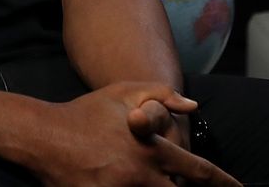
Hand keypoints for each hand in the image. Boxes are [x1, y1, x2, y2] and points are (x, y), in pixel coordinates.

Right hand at [29, 82, 239, 186]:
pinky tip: (130, 186)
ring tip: (154, 181)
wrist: (45, 136)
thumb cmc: (87, 112)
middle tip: (192, 184)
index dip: (223, 183)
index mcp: (152, 150)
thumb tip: (193, 105)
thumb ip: (162, 94)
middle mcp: (141, 176)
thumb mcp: (125, 91)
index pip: (199, 171)